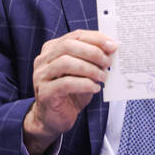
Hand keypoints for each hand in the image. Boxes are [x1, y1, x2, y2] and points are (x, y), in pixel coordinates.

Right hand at [22, 30, 115, 154]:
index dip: (95, 38)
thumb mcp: (83, 72)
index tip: (113, 45)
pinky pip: (66, 83)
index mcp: (52, 49)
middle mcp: (43, 60)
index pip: (75, 35)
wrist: (54, 118)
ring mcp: (41, 76)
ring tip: (103, 76)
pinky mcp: (45, 92)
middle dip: (93, 52)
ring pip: (66, 63)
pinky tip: (95, 88)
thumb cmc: (70, 93)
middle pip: (68, 46)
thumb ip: (92, 59)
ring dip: (89, 68)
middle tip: (108, 62)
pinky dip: (84, 84)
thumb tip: (111, 49)